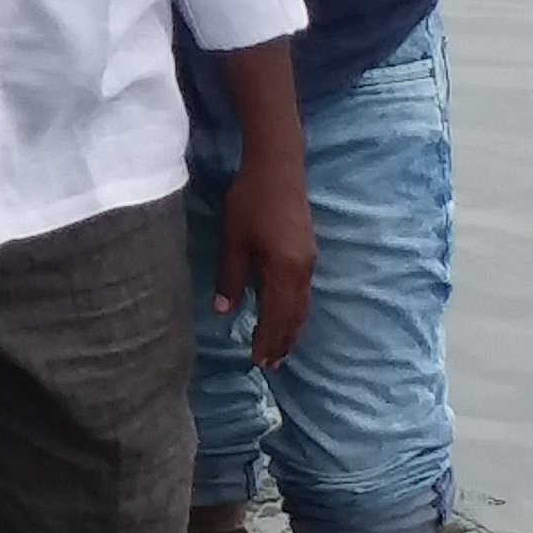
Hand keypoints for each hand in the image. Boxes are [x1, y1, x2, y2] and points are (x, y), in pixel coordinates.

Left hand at [216, 154, 314, 370]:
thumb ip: (230, 279)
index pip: (277, 318)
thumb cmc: (251, 203)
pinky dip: (295, 311)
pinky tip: (285, 313)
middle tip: (270, 364)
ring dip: (291, 329)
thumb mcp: (233, 242)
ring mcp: (308, 262)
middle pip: (295, 317)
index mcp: (285, 272)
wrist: (278, 168)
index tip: (258, 361)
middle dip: (283, 342)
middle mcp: (303, 272)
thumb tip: (224, 312)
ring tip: (280, 348)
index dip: (268, 341)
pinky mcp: (307, 252)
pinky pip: (304, 293)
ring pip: (302, 306)